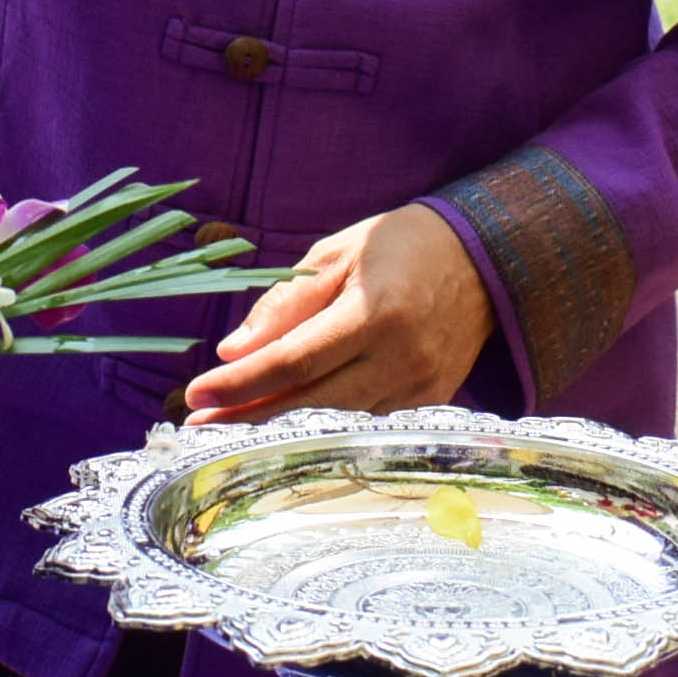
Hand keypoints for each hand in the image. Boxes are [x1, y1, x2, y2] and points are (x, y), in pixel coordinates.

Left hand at [185, 206, 494, 421]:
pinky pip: (363, 424)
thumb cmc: (399, 248)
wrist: (482, 260)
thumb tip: (232, 353)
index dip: (240, 383)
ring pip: (334, 423)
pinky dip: (321, 426)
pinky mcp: (429, 403)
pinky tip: (285, 426)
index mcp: (374, 312)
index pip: (292, 361)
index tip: (195, 394)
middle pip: (309, 404)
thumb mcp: (336, 255)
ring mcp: (419, 388)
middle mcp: (400, 358)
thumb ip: (284, 304)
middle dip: (247, 419)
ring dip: (278, 429)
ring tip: (229, 429)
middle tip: (196, 427)